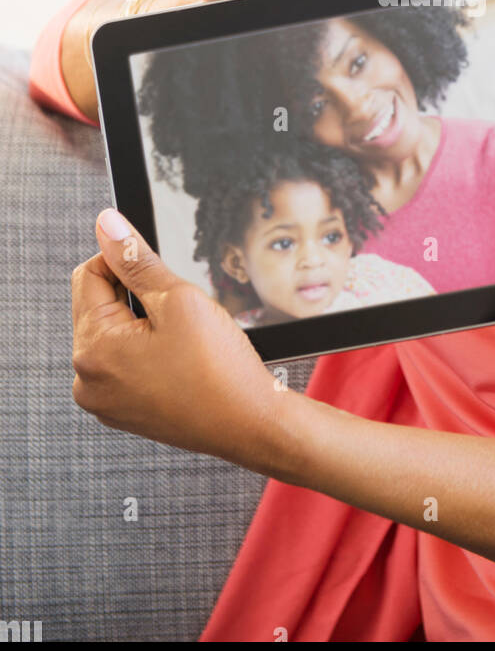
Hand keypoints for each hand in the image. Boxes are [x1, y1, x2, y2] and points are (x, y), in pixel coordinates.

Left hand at [71, 209, 291, 472]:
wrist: (251, 425)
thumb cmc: (219, 369)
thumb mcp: (179, 299)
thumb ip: (136, 259)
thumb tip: (107, 225)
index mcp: (93, 350)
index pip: (88, 275)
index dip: (124, 260)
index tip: (159, 269)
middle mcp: (87, 380)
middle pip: (98, 306)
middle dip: (135, 296)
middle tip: (179, 310)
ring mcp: (104, 400)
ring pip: (114, 335)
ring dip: (142, 324)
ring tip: (183, 338)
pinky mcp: (123, 411)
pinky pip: (124, 364)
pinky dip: (147, 352)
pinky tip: (180, 359)